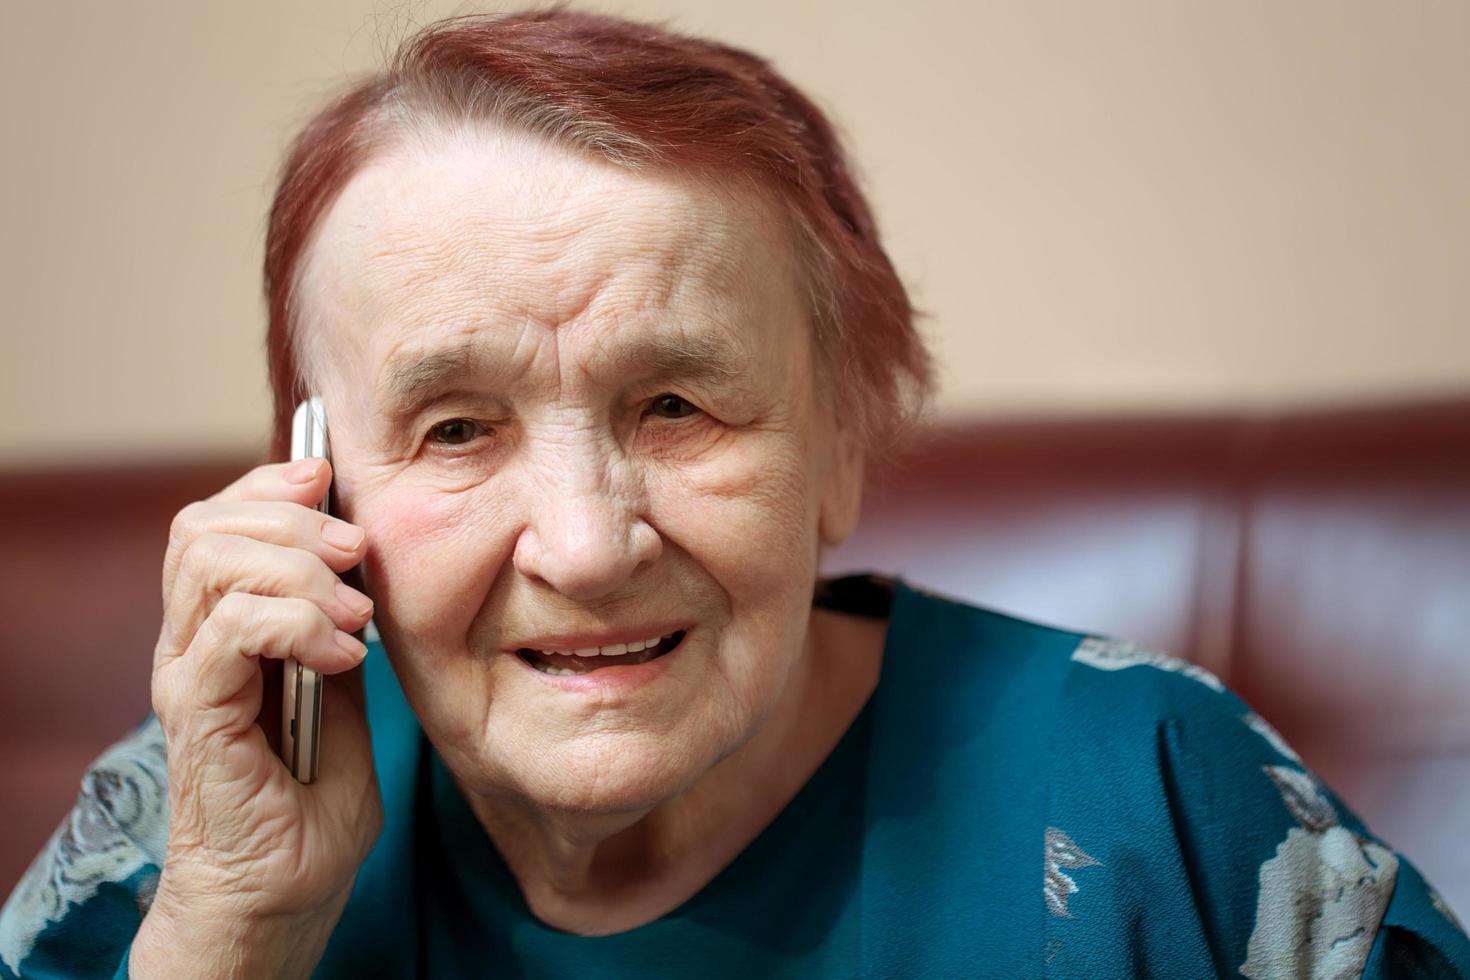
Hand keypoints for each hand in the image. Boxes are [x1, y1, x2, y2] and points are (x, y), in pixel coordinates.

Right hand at [132, 458, 381, 976]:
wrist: (288, 889)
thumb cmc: (315, 796)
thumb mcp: (342, 684)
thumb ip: (336, 620)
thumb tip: (358, 552)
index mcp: (221, 625)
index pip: (215, 518)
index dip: (272, 484)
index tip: (333, 480)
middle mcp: (192, 641)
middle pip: (203, 525)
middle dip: (292, 519)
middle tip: (356, 556)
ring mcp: (189, 676)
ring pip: (210, 563)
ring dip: (298, 571)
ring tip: (356, 618)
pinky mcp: (199, 714)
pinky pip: (230, 630)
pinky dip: (298, 624)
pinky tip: (345, 658)